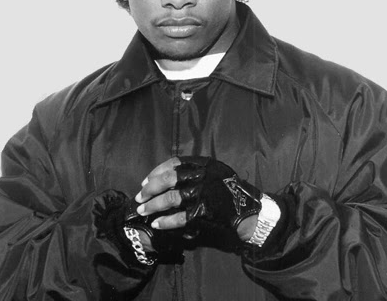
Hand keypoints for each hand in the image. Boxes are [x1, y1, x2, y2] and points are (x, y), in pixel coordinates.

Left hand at [134, 156, 263, 246]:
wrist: (247, 209)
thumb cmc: (229, 190)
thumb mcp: (215, 171)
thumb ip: (196, 170)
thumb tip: (166, 175)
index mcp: (204, 164)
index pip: (174, 163)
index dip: (156, 171)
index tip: (145, 180)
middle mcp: (202, 176)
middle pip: (168, 179)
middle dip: (150, 188)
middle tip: (139, 197)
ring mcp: (202, 194)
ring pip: (170, 198)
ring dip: (153, 205)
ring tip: (143, 211)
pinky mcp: (203, 211)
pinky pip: (179, 217)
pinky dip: (166, 221)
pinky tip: (157, 223)